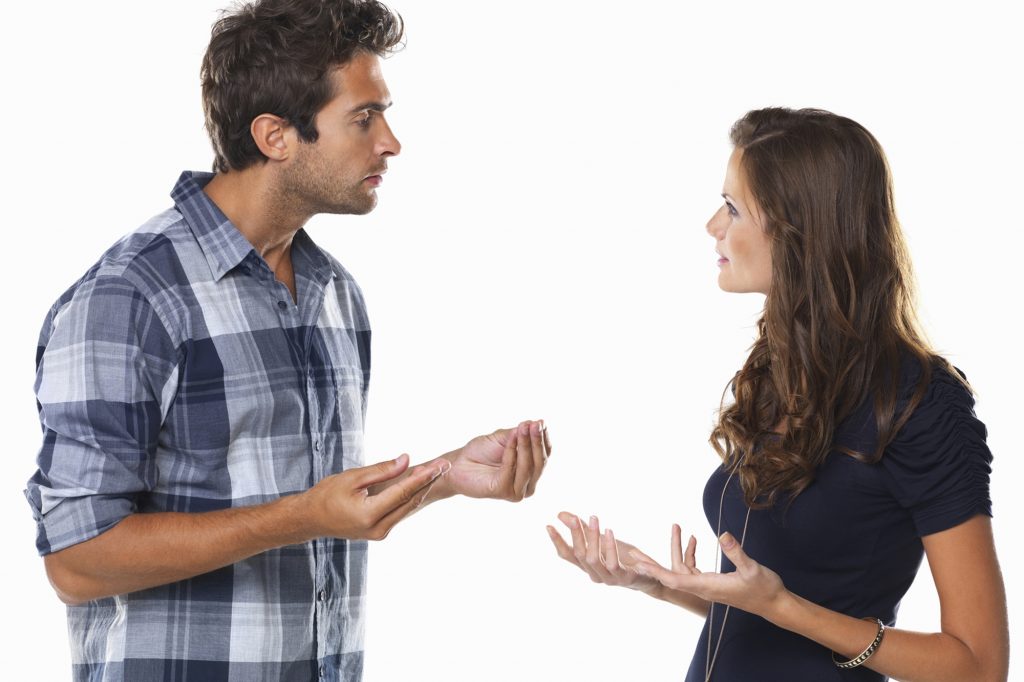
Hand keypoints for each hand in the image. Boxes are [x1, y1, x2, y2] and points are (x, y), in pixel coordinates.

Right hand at [301, 454, 448, 540]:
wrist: (311, 519)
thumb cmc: (327, 495)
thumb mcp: (353, 477)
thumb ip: (382, 470)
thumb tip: (406, 460)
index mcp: (369, 515)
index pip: (402, 493)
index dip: (422, 478)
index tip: (438, 466)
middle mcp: (378, 529)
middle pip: (409, 501)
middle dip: (428, 482)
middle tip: (445, 465)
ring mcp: (380, 533)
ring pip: (407, 507)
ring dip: (422, 489)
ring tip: (438, 471)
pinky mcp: (380, 532)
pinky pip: (400, 512)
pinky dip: (410, 496)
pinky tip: (422, 482)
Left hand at [441, 420, 550, 500]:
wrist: (458, 464)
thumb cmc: (481, 451)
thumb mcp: (504, 438)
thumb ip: (521, 434)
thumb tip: (538, 423)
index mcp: (532, 470)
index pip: (545, 454)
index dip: (544, 438)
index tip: (540, 422)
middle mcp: (528, 483)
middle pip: (540, 462)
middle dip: (537, 441)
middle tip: (534, 424)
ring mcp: (517, 490)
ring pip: (528, 466)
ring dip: (525, 444)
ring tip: (522, 428)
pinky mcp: (504, 492)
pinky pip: (512, 468)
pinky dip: (511, 452)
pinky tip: (510, 439)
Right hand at [546, 512, 663, 594]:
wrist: (652, 578)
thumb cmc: (624, 558)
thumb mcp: (603, 540)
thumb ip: (583, 529)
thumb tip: (561, 514)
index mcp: (588, 566)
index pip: (567, 555)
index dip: (557, 541)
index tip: (549, 525)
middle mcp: (595, 574)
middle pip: (579, 554)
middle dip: (576, 535)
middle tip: (573, 517)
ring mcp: (608, 578)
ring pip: (593, 558)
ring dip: (592, 538)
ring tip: (594, 518)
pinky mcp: (623, 578)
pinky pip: (612, 563)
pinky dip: (609, 546)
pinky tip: (609, 531)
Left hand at [632, 530, 787, 618]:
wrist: (774, 603)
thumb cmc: (764, 588)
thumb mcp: (752, 568)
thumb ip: (736, 552)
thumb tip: (723, 535)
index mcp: (708, 586)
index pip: (676, 579)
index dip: (656, 572)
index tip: (640, 565)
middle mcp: (703, 588)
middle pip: (671, 576)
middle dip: (651, 566)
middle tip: (632, 555)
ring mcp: (707, 586)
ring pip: (680, 572)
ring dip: (666, 558)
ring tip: (650, 547)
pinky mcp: (713, 582)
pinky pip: (693, 569)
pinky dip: (687, 555)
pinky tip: (690, 540)